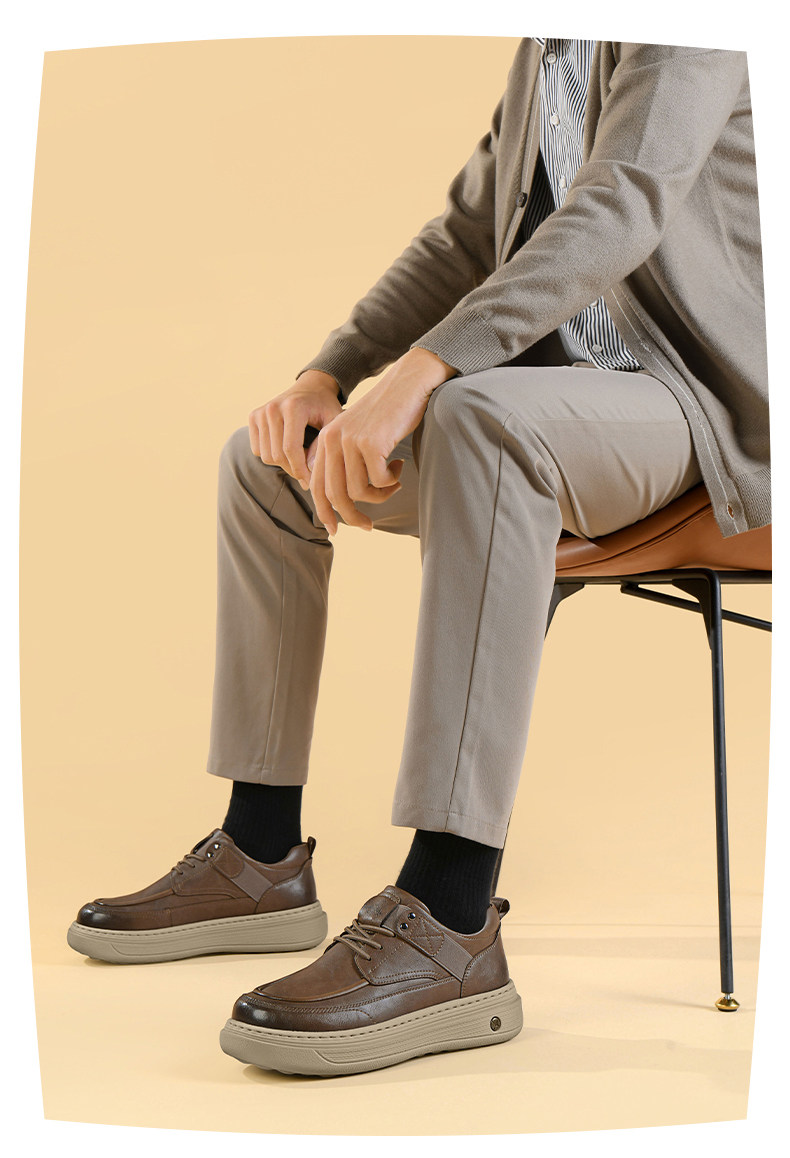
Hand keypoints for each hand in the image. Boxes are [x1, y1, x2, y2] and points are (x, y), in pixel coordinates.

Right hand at [249, 369, 342, 489]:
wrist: (311, 387)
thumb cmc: (325, 408)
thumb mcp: (333, 424)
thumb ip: (322, 447)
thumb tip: (309, 473)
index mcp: (293, 408)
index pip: (290, 449)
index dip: (300, 470)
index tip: (311, 482)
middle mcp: (272, 408)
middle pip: (277, 455)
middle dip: (293, 469)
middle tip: (308, 473)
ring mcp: (260, 412)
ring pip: (266, 456)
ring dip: (283, 464)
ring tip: (300, 458)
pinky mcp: (253, 417)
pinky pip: (258, 450)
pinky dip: (272, 455)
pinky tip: (287, 448)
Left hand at [307, 347, 456, 534]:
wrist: (409, 384)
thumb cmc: (387, 415)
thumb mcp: (359, 438)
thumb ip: (346, 464)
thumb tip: (344, 503)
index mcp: (326, 440)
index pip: (317, 487)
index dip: (325, 513)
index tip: (335, 531)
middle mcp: (333, 439)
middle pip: (337, 495)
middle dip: (353, 517)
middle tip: (368, 526)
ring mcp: (351, 441)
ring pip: (360, 492)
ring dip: (380, 495)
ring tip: (392, 483)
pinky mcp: (371, 442)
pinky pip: (380, 480)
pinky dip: (391, 481)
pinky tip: (399, 465)